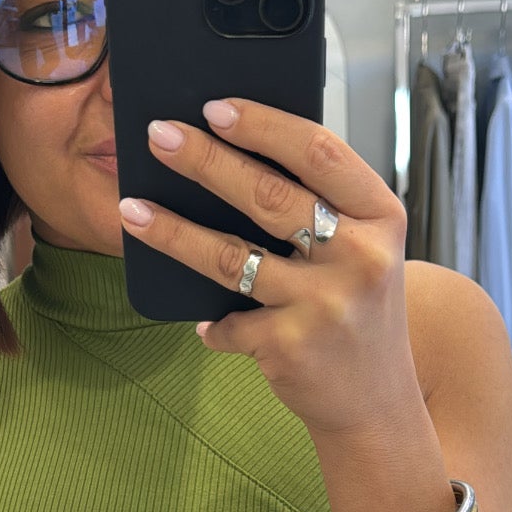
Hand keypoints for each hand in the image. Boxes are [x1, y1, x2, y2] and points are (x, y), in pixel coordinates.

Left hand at [119, 98, 418, 436]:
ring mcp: (325, 304)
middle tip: (158, 136)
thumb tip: (230, 156)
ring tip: (131, 209)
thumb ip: (321, 207)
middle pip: (267, 194)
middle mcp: (361, 256)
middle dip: (203, 160)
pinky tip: (204, 323)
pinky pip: (229, 320)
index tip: (213, 107)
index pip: (318, 151)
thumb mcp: (363, 250)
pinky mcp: (291, 346)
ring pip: (231, 256)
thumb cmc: (359, 312)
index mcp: (380, 216)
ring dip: (172, 232)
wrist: (377, 404)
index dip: (262, 125)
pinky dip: (213, 324)